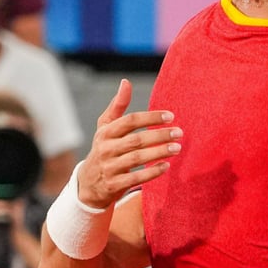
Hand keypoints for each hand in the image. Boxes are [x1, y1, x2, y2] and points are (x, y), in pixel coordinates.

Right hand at [79, 79, 181, 208]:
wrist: (88, 184)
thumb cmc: (103, 149)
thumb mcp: (105, 128)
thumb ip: (117, 106)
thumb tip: (126, 82)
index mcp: (105, 132)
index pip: (129, 121)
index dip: (150, 117)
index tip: (170, 116)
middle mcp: (106, 149)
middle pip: (136, 140)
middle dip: (159, 135)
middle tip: (179, 133)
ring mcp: (109, 167)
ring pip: (137, 158)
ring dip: (159, 152)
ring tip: (177, 148)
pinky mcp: (114, 185)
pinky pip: (136, 178)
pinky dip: (152, 172)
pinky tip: (166, 166)